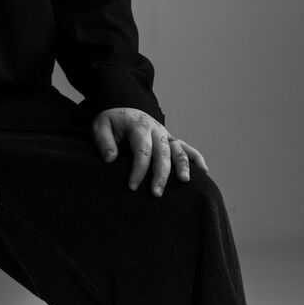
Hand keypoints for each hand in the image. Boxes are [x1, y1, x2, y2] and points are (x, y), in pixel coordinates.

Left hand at [91, 107, 207, 195]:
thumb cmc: (110, 123)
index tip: (132, 187)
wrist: (122, 110)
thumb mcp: (100, 127)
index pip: (142, 150)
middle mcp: (155, 129)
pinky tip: (204, 171)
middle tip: (156, 194)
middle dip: (160, 174)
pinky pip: (186, 147)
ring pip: (178, 150)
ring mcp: (165, 134)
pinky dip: (196, 157)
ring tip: (184, 182)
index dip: (138, 169)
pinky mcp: (170, 139)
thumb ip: (104, 142)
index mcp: (138, 126)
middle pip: (163, 153)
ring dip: (183, 166)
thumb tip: (110, 159)